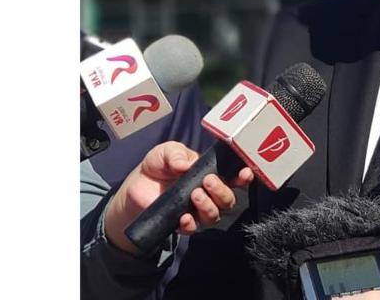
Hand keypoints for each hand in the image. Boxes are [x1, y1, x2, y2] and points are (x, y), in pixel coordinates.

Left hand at [103, 141, 253, 255]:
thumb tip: (185, 165)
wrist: (136, 185)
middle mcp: (209, 194)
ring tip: (195, 195)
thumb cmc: (158, 165)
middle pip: (228, 200)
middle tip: (207, 181)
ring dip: (209, 206)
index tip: (244, 174)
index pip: (234, 178)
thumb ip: (177, 154)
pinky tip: (184, 217)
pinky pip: (193, 229)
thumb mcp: (167, 151)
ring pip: (215, 215)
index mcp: (212, 174)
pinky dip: (191, 224)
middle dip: (222, 191)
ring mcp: (197, 210)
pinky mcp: (182, 223)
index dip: (243, 178)